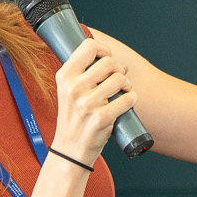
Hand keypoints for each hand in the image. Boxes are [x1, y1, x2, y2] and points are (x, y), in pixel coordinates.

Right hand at [51, 37, 134, 165]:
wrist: (70, 150)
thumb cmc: (73, 117)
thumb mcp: (69, 91)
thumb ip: (86, 74)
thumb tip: (121, 64)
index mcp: (64, 76)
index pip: (88, 46)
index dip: (104, 50)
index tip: (107, 59)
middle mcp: (73, 88)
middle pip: (109, 62)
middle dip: (118, 69)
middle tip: (118, 80)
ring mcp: (86, 104)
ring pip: (120, 79)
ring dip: (127, 84)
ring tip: (122, 92)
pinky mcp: (100, 118)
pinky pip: (127, 99)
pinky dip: (132, 99)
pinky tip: (127, 102)